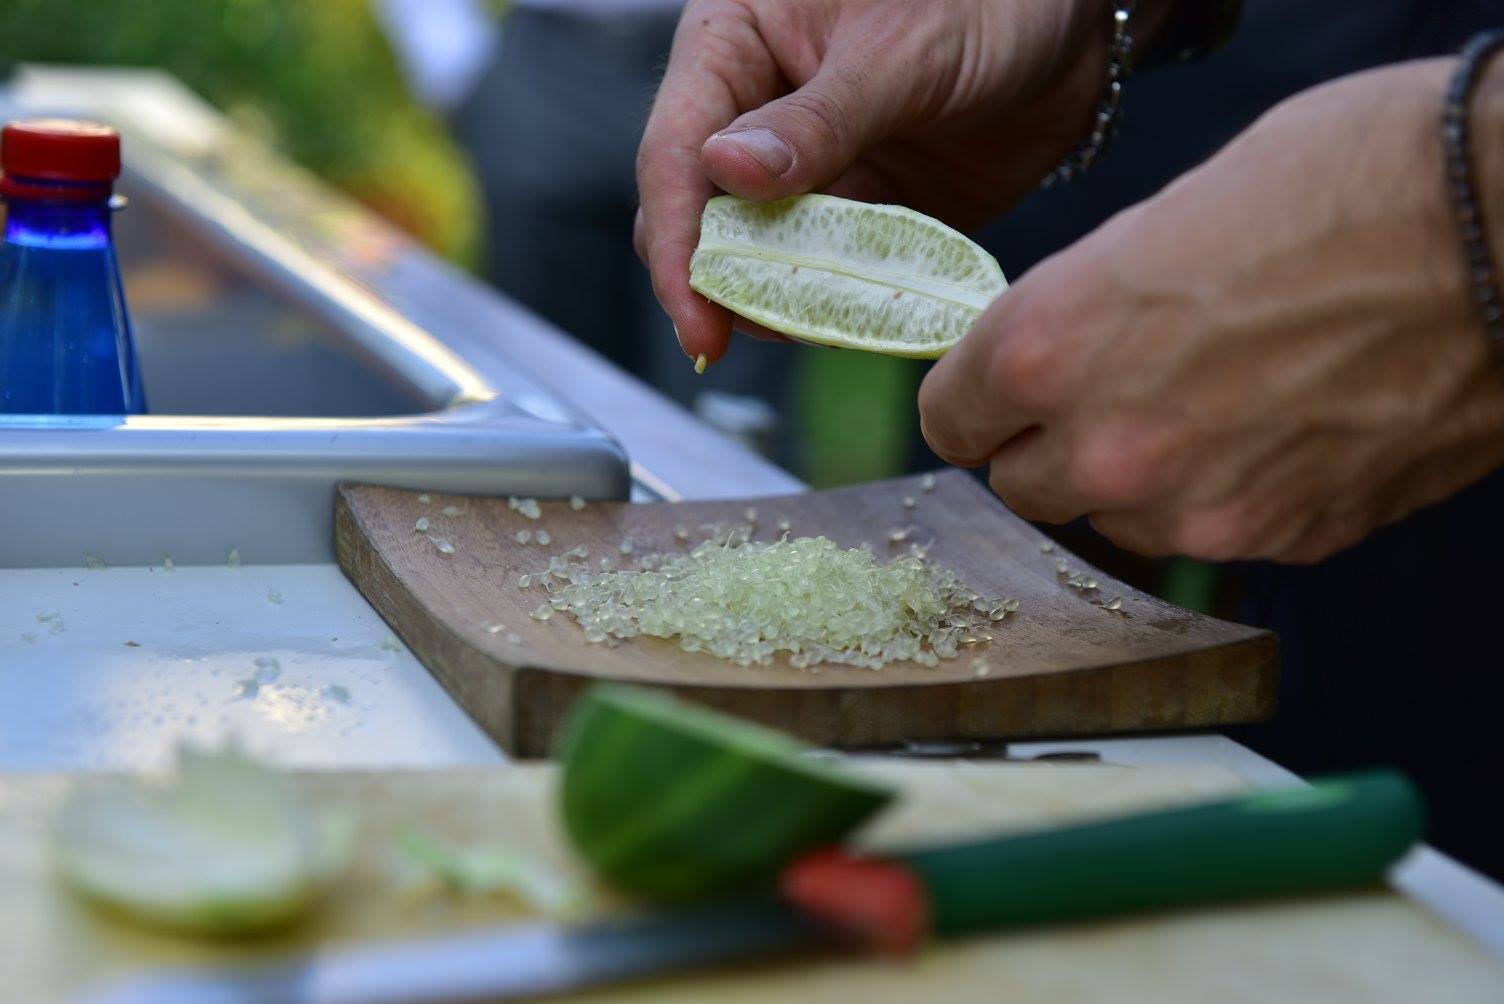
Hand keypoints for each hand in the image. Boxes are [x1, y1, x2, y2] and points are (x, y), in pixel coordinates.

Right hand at [636, 0, 1169, 363]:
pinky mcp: (861, 212)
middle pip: (701, 217)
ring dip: (778, 300)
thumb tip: (724, 169)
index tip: (697, 317)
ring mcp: (809, 169)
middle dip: (717, 282)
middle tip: (743, 337)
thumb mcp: (899, 52)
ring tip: (810, 326)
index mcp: (736, 45)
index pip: (674, 152)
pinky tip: (853, 320)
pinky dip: (836, 302)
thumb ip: (816, 119)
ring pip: (761, 257)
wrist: (1075, 25)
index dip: (678, 241)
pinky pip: (828, 272)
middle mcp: (757, 111)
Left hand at [919, 59, 1503, 563]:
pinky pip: (1211, 534)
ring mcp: (1198, 509)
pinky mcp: (1284, 539)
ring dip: (1136, 480)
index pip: (950, 419)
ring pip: (1114, 522)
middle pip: (1022, 486)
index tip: (993, 396)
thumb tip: (1065, 351)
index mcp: (1052, 347)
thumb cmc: (1349, 183)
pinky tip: (1278, 429)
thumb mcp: (1162, 219)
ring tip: (1209, 404)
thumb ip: (1084, 310)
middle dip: (1049, 445)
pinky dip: (1224, 496)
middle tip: (1106, 395)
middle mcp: (1109, 448)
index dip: (975, 403)